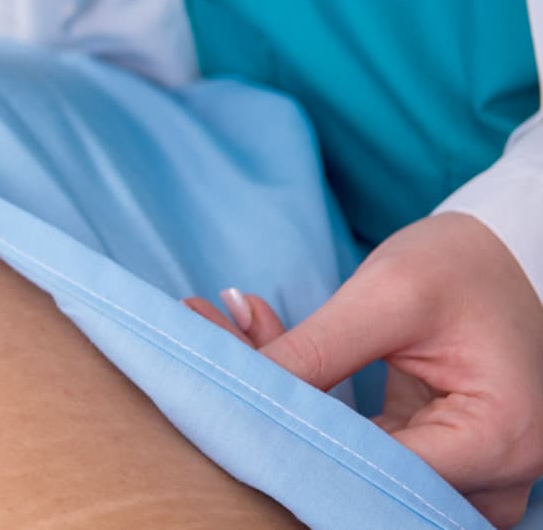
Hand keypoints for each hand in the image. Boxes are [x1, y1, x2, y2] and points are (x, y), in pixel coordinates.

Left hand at [185, 213, 542, 527]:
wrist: (511, 247)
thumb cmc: (468, 265)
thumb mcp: (390, 295)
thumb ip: (315, 352)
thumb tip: (232, 389)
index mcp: (498, 440)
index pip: (377, 469)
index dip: (297, 438)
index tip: (228, 392)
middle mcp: (492, 475)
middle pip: (364, 474)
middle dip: (280, 419)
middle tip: (212, 355)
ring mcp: (467, 471)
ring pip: (354, 463)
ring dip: (286, 407)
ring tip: (229, 338)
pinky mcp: (435, 454)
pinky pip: (361, 446)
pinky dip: (308, 402)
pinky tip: (258, 346)